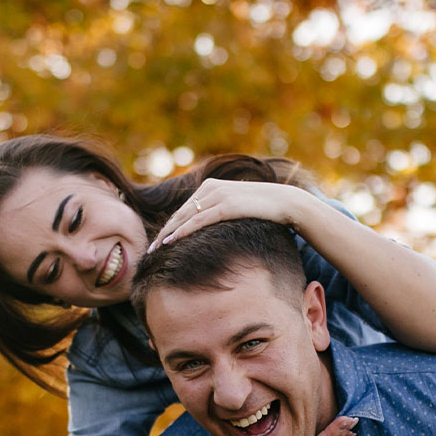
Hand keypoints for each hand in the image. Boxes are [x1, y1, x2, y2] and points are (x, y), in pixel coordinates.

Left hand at [148, 178, 306, 250]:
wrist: (286, 202)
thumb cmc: (264, 208)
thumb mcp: (238, 206)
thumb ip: (222, 211)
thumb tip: (213, 227)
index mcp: (211, 185)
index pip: (184, 209)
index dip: (170, 225)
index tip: (159, 241)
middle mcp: (211, 187)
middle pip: (180, 213)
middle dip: (164, 231)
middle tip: (149, 249)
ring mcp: (218, 195)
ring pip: (185, 217)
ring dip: (168, 234)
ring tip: (155, 249)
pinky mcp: (225, 206)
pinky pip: (198, 221)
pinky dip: (182, 232)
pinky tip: (170, 242)